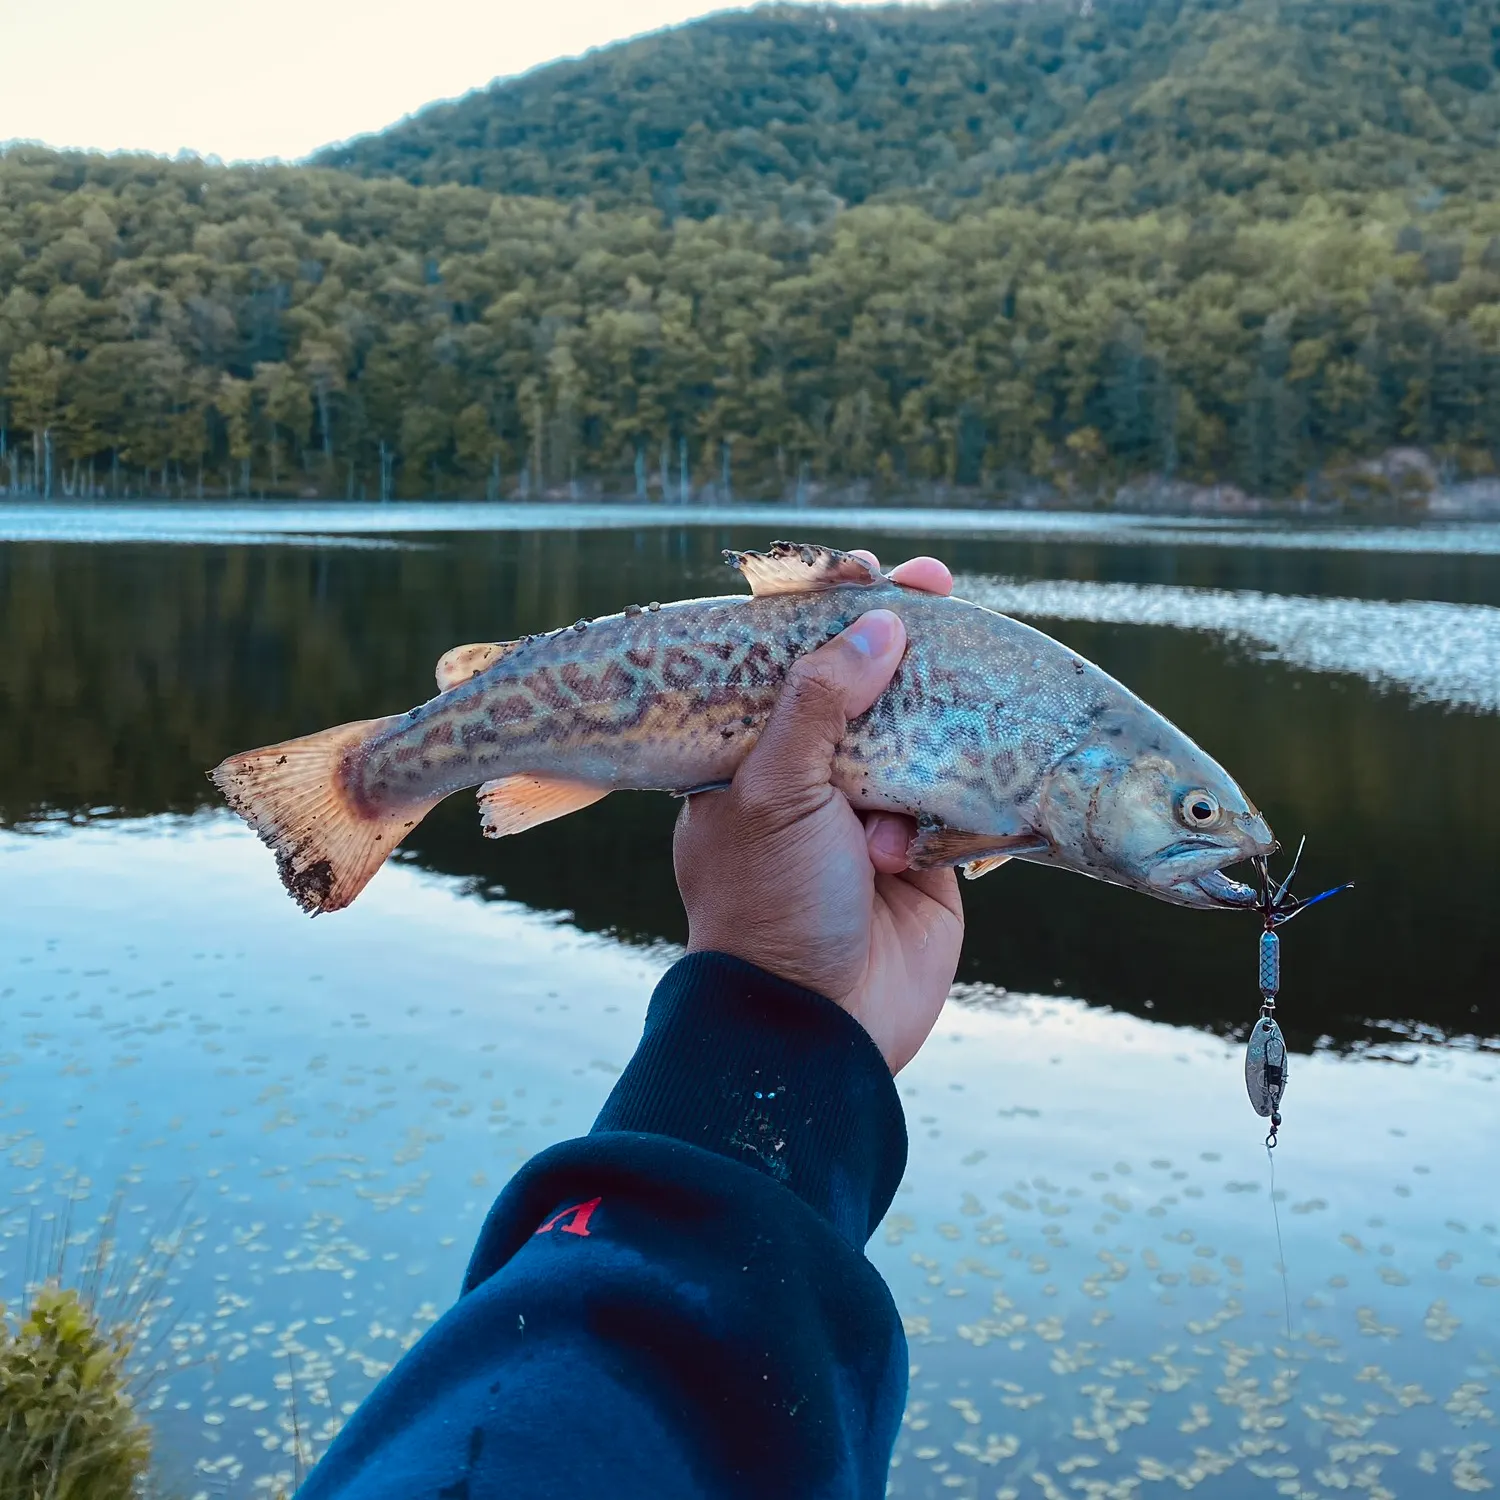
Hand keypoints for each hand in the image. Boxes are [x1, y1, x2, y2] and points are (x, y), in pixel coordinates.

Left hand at [673, 553, 963, 1073]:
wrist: (819, 1026)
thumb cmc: (771, 905)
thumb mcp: (774, 792)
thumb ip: (819, 705)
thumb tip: (879, 627)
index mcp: (752, 758)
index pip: (791, 665)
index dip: (830, 614)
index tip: (868, 572)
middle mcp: (811, 778)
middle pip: (865, 687)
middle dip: (903, 639)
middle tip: (939, 586)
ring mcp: (873, 812)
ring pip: (921, 733)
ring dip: (939, 711)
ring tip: (966, 666)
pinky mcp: (929, 850)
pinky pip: (960, 793)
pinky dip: (965, 784)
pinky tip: (958, 775)